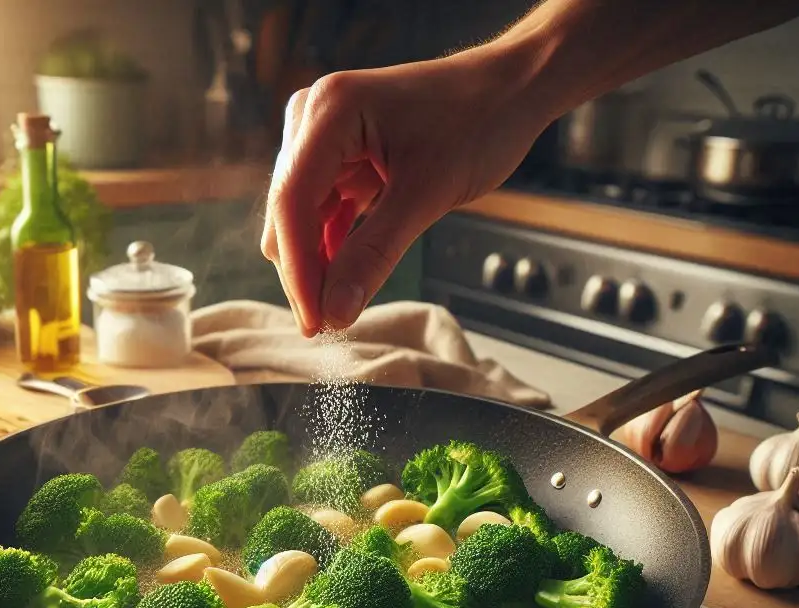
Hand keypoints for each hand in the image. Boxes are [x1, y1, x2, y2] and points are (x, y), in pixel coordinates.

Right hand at [261, 42, 551, 335]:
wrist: (511, 90)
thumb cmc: (479, 123)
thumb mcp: (426, 195)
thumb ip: (374, 255)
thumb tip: (335, 314)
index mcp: (330, 111)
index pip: (291, 202)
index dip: (298, 270)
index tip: (313, 323)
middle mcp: (313, 117)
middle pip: (288, 212)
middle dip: (305, 270)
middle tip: (328, 325)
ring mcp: (323, 135)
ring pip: (301, 217)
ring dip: (317, 261)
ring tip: (339, 305)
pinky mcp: (338, 155)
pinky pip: (321, 210)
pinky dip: (331, 245)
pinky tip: (345, 276)